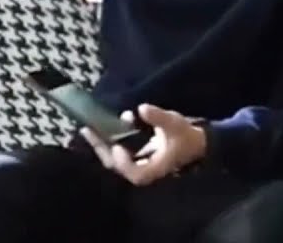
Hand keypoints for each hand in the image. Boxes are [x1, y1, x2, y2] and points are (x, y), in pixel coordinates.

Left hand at [81, 104, 206, 186]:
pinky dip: (107, 141)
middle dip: (101, 148)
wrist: (194, 142)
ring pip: (113, 159)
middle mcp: (144, 169)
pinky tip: (100, 126)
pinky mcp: (134, 157)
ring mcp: (137, 163)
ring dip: (101, 144)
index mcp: (155, 168)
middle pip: (117, 166)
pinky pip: (115, 152)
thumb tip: (142, 109)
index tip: (117, 146)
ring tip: (88, 127)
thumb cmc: (185, 136)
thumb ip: (158, 117)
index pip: (136, 174)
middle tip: (88, 130)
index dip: (125, 163)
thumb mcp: (174, 123)